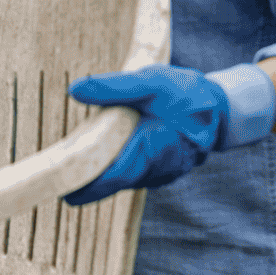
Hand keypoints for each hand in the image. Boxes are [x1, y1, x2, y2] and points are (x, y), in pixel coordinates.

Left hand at [63, 64, 269, 205]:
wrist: (220, 108)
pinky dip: (116, 169)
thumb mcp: (149, 81)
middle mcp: (157, 168)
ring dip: (100, 176)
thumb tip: (75, 90)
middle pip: (115, 181)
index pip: (114, 175)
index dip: (88, 186)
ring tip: (68, 172)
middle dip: (87, 183)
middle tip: (55, 184)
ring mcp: (161, 172)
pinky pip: (134, 173)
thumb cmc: (184, 92)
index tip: (63, 193)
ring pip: (124, 179)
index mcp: (153, 147)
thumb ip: (113, 87)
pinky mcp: (161, 170)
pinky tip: (97, 161)